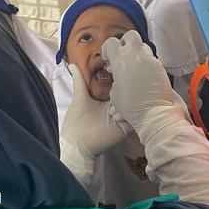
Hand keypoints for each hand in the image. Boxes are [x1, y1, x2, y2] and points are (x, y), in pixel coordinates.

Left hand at [60, 64, 131, 185]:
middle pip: (127, 93)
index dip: (119, 76)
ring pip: (133, 103)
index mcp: (107, 99)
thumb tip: (73, 63)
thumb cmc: (76, 121)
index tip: (122, 63)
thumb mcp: (79, 97)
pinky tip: (129, 103)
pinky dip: (133, 110)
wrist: (77, 144)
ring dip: (132, 97)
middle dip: (129, 85)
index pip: (118, 85)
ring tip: (129, 89)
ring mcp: (123, 117)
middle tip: (131, 74)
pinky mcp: (127, 127)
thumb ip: (79, 81)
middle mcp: (117, 107)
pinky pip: (135, 116)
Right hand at [102, 30, 173, 135]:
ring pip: (143, 46)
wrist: (153, 113)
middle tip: (121, 56)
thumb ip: (115, 77)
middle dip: (124, 43)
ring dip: (136, 52)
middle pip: (130, 36)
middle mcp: (136, 55)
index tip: (107, 59)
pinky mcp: (160, 66)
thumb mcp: (114, 93)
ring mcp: (150, 59)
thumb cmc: (131, 106)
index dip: (107, 49)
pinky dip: (145, 62)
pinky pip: (151, 58)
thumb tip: (115, 72)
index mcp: (121, 60)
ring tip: (132, 66)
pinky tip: (142, 75)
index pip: (111, 42)